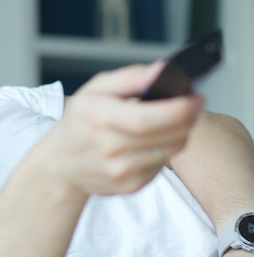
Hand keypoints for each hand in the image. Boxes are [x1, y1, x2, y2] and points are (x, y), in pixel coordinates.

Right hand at [36, 62, 203, 195]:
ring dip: (181, 133)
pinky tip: (152, 142)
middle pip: (166, 136)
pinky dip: (165, 151)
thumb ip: (129, 77)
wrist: (61, 163)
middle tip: (192, 106)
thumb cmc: (80, 122)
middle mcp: (107, 147)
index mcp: (98, 117)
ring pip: (170, 151)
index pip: (146, 119)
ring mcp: (119, 170)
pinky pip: (161, 166)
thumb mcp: (94, 89)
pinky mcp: (129, 186)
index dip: (178, 110)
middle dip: (188, 118)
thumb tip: (161, 70)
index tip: (195, 98)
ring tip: (172, 121)